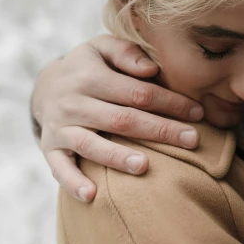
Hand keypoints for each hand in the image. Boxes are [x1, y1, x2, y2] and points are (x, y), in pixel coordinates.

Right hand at [33, 35, 204, 202]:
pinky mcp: (50, 148)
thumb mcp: (102, 48)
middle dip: (159, 130)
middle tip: (192, 140)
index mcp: (91, 77)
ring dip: (117, 157)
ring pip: (91, 145)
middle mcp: (74, 103)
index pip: (137, 93)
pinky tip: (92, 196)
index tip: (198, 113)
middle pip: (122, 120)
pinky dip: (73, 183)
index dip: (169, 103)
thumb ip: (127, 53)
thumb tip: (152, 69)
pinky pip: (60, 168)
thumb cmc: (88, 66)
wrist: (45, 85)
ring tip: (144, 166)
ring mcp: (61, 128)